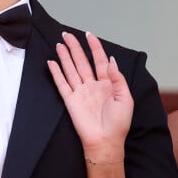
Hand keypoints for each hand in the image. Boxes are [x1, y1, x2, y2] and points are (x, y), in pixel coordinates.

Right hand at [48, 32, 133, 156]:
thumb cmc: (118, 123)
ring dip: (65, 56)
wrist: (106, 142)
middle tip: (67, 34)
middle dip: (75, 47)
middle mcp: (92, 84)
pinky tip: (52, 62)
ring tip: (59, 43)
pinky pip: (62, 83)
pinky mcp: (70, 100)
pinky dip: (56, 73)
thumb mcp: (125, 98)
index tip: (89, 35)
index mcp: (107, 83)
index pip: (99, 60)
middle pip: (82, 61)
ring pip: (71, 69)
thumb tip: (111, 60)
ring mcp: (80, 91)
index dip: (95, 47)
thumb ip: (118, 78)